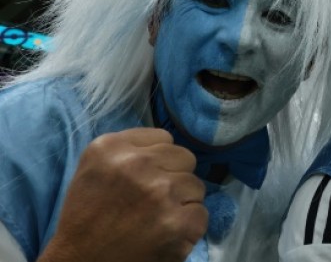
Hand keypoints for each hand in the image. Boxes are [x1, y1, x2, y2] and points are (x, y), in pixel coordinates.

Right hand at [39, 128, 207, 261]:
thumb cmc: (87, 217)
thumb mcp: (95, 168)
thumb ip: (130, 149)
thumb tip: (169, 145)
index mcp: (111, 147)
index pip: (163, 138)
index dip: (158, 160)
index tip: (144, 178)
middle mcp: (137, 164)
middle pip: (185, 157)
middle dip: (174, 177)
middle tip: (153, 200)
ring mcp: (160, 192)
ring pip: (196, 186)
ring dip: (181, 203)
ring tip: (156, 218)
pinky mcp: (177, 221)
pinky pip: (201, 213)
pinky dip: (188, 227)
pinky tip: (165, 234)